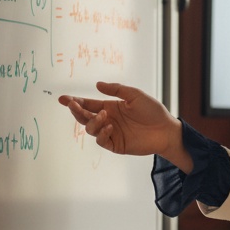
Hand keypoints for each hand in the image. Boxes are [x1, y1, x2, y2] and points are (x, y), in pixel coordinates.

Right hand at [58, 81, 182, 161]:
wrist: (166, 130)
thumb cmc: (153, 111)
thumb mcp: (135, 95)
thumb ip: (117, 90)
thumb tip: (97, 84)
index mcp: (111, 106)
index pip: (88, 104)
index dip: (75, 102)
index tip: (63, 98)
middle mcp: (108, 119)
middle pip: (85, 116)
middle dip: (76, 110)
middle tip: (73, 104)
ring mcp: (111, 133)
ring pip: (90, 129)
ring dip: (93, 121)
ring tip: (105, 115)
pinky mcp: (115, 145)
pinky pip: (101, 140)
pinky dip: (102, 133)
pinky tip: (111, 126)